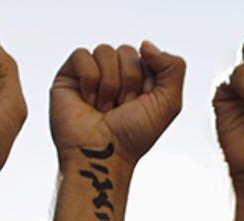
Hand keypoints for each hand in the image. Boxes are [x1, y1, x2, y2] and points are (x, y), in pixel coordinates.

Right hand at [50, 41, 184, 168]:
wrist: (104, 153)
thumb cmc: (134, 134)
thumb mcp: (169, 102)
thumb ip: (174, 68)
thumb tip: (145, 44)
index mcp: (141, 78)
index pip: (147, 55)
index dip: (147, 80)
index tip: (141, 104)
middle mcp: (116, 73)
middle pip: (127, 51)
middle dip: (128, 82)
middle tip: (121, 108)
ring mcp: (92, 73)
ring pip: (105, 51)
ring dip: (109, 85)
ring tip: (104, 108)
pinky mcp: (69, 74)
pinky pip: (82, 55)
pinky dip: (89, 80)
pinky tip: (87, 100)